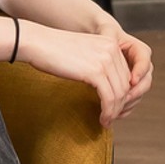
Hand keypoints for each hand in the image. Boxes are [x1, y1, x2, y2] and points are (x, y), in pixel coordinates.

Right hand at [18, 20, 144, 125]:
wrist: (38, 42)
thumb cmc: (54, 50)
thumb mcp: (85, 53)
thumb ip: (99, 64)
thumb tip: (107, 87)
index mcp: (111, 43)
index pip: (126, 74)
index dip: (122, 94)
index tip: (115, 107)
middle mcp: (112, 49)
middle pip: (125, 85)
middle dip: (120, 105)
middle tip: (111, 117)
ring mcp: (105, 60)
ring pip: (120, 93)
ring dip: (115, 111)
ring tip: (106, 120)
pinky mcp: (95, 72)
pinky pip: (109, 98)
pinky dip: (108, 112)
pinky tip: (102, 118)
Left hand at [106, 22, 154, 113]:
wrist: (102, 45)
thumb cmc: (104, 35)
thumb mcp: (107, 31)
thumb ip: (109, 33)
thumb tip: (108, 37)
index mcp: (141, 51)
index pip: (145, 63)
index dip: (139, 72)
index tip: (131, 80)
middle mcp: (143, 67)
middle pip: (145, 82)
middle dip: (134, 93)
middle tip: (123, 99)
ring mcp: (138, 80)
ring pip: (139, 94)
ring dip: (129, 104)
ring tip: (116, 109)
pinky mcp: (131, 89)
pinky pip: (132, 101)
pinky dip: (125, 109)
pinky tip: (115, 114)